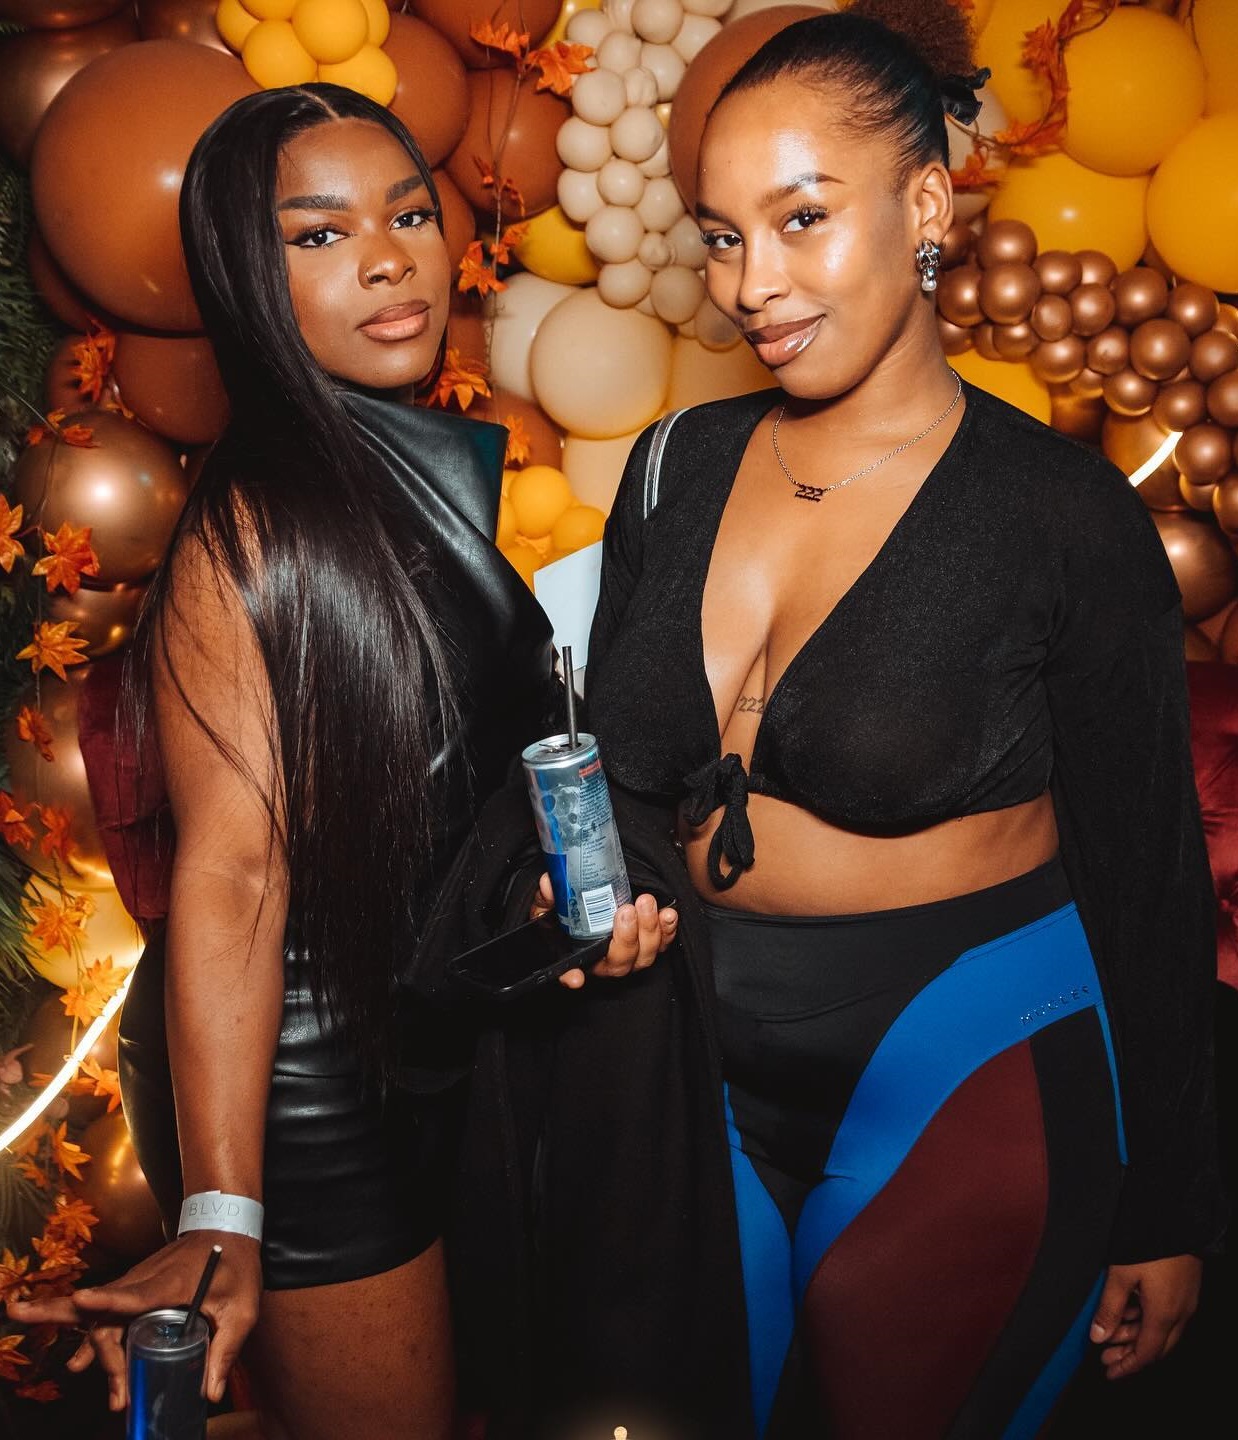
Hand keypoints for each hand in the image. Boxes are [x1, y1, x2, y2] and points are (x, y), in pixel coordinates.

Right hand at [7, 1229, 261, 1410]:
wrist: (225, 1228)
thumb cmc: (236, 1266)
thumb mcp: (242, 1307)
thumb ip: (226, 1349)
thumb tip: (210, 1393)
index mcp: (172, 1282)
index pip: (135, 1293)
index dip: (108, 1299)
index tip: (81, 1299)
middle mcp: (145, 1280)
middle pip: (112, 1316)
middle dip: (108, 1356)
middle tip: (119, 1395)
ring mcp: (136, 1281)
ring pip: (101, 1314)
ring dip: (90, 1346)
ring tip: (77, 1371)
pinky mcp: (134, 1287)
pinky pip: (106, 1311)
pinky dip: (89, 1332)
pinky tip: (79, 1362)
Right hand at [527, 875, 678, 988]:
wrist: (598, 902)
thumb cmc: (574, 910)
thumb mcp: (552, 906)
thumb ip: (548, 898)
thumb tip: (547, 883)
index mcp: (580, 955)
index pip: (571, 971)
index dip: (572, 976)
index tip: (576, 977)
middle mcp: (607, 961)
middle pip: (620, 962)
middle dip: (626, 937)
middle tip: (625, 911)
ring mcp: (632, 955)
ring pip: (645, 955)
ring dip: (649, 929)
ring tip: (646, 903)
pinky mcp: (652, 944)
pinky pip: (664, 943)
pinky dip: (668, 930)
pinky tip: (667, 914)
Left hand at [1089, 1254, 1201, 1379]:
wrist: (1176, 1214)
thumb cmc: (1146, 1242)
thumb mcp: (1120, 1275)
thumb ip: (1109, 1308)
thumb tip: (1098, 1337)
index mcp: (1164, 1314)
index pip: (1147, 1353)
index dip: (1128, 1366)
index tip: (1109, 1373)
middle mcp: (1180, 1313)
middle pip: (1156, 1346)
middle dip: (1130, 1354)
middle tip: (1105, 1357)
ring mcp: (1185, 1300)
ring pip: (1161, 1330)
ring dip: (1136, 1336)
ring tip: (1109, 1335)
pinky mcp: (1185, 1287)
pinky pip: (1166, 1315)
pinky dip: (1146, 1320)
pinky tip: (1127, 1312)